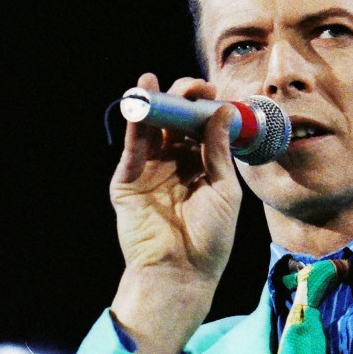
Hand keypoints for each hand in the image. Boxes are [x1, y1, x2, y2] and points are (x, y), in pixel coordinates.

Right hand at [109, 73, 242, 353]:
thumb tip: (223, 111)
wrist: (182, 272)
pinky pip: (133, 149)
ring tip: (155, 81)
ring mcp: (150, 171)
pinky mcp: (128, 181)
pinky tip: (140, 103)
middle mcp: (175, 163)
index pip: (200, 127)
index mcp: (201, 165)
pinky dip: (135, 126)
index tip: (214, 92)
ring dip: (153, 104)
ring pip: (151, 130)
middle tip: (193, 88)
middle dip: (182, 100)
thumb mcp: (224, 189)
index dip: (204, 107)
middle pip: (175, 122)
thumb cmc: (210, 237)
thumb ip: (219, 151)